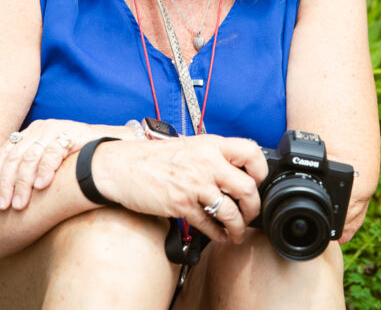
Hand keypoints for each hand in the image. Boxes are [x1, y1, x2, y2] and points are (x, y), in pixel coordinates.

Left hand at [0, 119, 99, 209]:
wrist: (109, 148)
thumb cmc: (75, 156)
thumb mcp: (45, 154)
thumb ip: (23, 157)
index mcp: (31, 132)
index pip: (6, 152)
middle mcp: (41, 128)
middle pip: (15, 157)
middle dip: (6, 183)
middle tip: (2, 206)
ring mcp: (56, 130)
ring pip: (31, 158)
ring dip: (23, 184)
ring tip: (18, 204)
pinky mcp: (73, 135)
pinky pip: (54, 153)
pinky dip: (45, 171)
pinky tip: (40, 187)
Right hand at [91, 135, 268, 244]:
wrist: (120, 167)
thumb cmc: (150, 157)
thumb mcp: (187, 146)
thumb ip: (211, 156)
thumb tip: (233, 172)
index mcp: (210, 144)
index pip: (250, 152)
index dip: (260, 170)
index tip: (258, 182)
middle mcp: (206, 163)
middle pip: (247, 188)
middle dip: (253, 207)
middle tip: (250, 214)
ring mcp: (194, 185)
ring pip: (231, 212)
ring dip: (238, 228)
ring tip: (236, 233)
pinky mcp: (181, 205)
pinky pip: (208, 225)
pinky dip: (217, 234)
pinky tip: (218, 235)